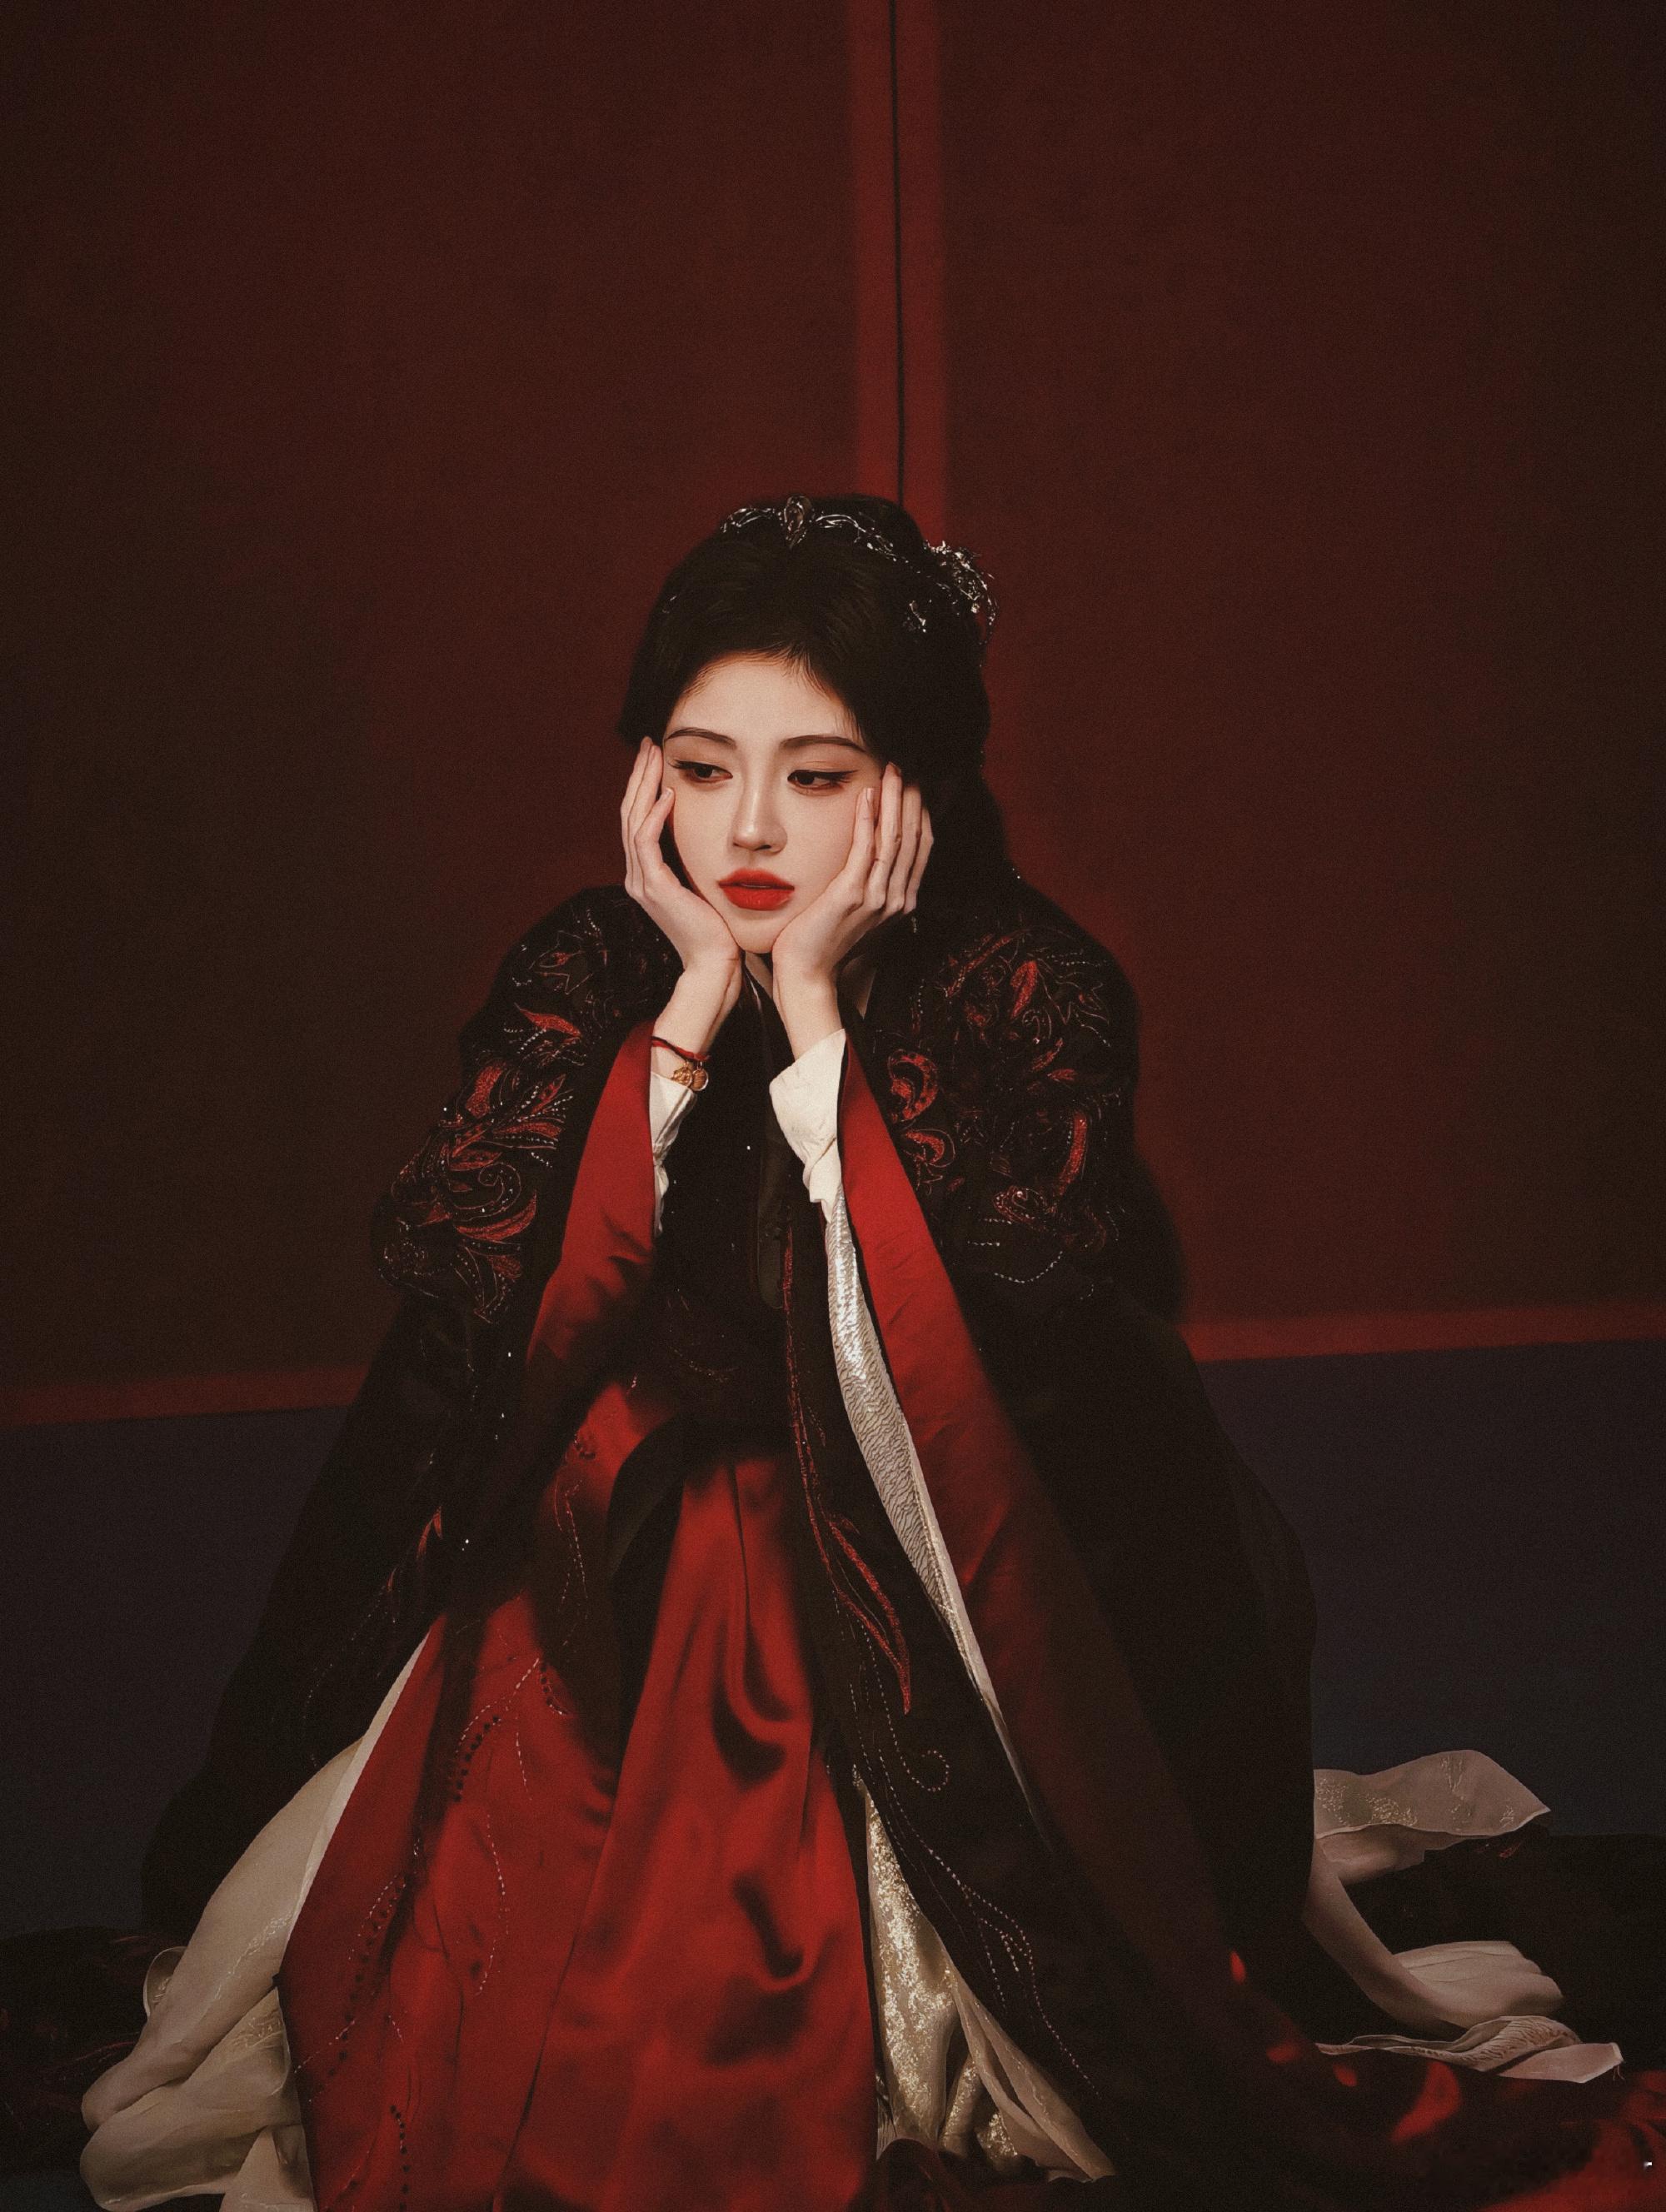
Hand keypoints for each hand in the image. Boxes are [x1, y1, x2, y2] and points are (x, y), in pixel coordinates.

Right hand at [620, 737, 743, 986]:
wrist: (714, 965)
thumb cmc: (716, 929)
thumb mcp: (702, 886)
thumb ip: (693, 862)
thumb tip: (704, 833)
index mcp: (645, 875)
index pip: (637, 819)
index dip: (643, 786)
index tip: (655, 757)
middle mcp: (637, 876)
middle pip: (629, 813)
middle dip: (638, 776)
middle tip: (648, 744)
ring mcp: (642, 882)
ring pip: (633, 821)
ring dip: (643, 785)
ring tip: (653, 756)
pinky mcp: (655, 888)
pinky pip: (647, 843)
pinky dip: (655, 815)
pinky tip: (667, 793)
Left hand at [769, 760, 931, 994]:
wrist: (806, 973)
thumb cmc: (825, 940)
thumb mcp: (858, 910)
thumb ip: (871, 884)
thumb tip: (871, 854)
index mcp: (902, 901)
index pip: (922, 847)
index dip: (922, 812)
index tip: (917, 782)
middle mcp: (896, 899)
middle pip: (914, 838)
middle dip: (913, 798)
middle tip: (909, 766)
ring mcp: (877, 898)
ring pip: (895, 839)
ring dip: (895, 801)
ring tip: (893, 771)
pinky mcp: (852, 896)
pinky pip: (865, 850)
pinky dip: (868, 820)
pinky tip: (867, 796)